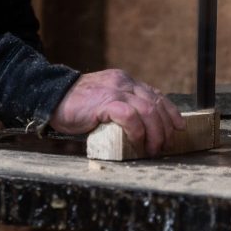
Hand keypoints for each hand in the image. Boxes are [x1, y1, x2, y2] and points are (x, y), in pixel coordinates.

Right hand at [50, 69, 184, 155]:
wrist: (52, 97)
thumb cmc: (76, 105)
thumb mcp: (104, 101)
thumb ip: (121, 107)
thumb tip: (140, 128)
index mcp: (125, 81)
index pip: (156, 95)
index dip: (171, 112)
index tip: (179, 127)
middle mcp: (124, 83)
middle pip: (156, 104)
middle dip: (165, 128)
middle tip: (164, 145)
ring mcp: (115, 91)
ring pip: (148, 110)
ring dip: (155, 133)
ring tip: (152, 149)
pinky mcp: (106, 102)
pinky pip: (130, 117)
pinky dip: (138, 132)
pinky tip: (137, 142)